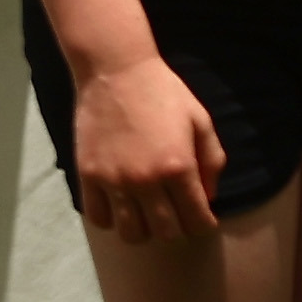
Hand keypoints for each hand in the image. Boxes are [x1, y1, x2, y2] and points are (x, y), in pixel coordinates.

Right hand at [60, 44, 221, 246]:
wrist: (114, 67)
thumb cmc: (162, 91)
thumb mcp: (200, 120)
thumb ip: (212, 162)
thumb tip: (208, 198)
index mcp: (178, 167)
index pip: (196, 221)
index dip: (204, 223)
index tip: (201, 216)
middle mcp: (146, 180)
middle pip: (167, 233)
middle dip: (178, 227)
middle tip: (175, 210)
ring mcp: (114, 180)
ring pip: (132, 234)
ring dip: (145, 228)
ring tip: (146, 211)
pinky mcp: (89, 175)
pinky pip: (99, 218)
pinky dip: (111, 218)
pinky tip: (119, 203)